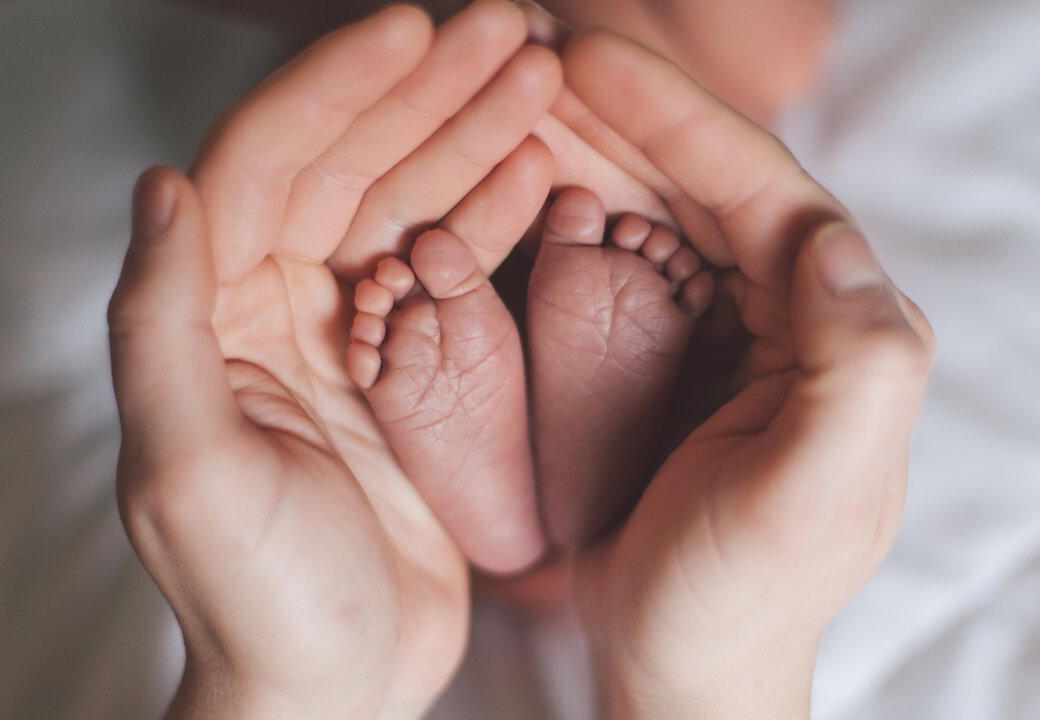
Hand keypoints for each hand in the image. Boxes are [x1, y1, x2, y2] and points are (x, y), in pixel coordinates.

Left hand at [109, 3, 558, 717]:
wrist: (334, 684)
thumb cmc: (259, 596)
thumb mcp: (191, 469)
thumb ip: (160, 326)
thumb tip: (163, 184)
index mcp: (212, 316)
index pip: (269, 164)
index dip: (339, 89)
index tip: (415, 30)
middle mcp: (274, 308)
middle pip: (350, 165)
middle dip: (426, 92)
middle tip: (509, 32)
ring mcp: (349, 333)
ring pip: (409, 203)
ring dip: (470, 135)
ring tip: (541, 77)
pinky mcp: (408, 367)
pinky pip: (451, 266)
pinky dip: (494, 211)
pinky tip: (542, 167)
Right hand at [555, 33, 934, 717]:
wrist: (683, 662)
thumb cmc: (740, 595)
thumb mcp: (811, 498)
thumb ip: (856, 369)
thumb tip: (831, 240)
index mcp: (835, 330)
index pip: (761, 189)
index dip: (675, 115)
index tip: (586, 57)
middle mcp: (785, 313)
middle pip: (698, 181)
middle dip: (615, 113)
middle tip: (526, 52)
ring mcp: (716, 330)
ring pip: (651, 208)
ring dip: (583, 147)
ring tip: (509, 97)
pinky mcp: (660, 354)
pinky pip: (613, 261)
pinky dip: (566, 211)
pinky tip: (516, 180)